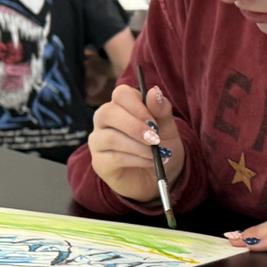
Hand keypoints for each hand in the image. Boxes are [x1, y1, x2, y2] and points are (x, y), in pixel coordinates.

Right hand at [89, 84, 185, 201]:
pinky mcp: (99, 162)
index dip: (137, 105)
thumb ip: (161, 109)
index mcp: (122, 106)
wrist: (159, 175)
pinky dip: (136, 159)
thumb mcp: (168, 128)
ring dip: (138, 146)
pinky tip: (149, 162)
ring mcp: (98, 141)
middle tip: (155, 138)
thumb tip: (154, 91)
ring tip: (156, 154)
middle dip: (134, 126)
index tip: (154, 121)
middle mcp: (105, 120)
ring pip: (110, 137)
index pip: (121, 94)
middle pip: (107, 112)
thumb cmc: (161, 146)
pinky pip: (113, 157)